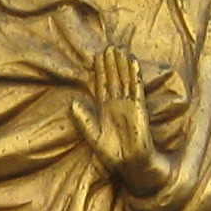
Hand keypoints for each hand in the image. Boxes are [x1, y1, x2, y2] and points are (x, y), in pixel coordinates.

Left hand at [67, 43, 169, 196]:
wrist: (129, 163)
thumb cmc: (111, 152)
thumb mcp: (91, 135)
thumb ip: (81, 119)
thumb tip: (71, 102)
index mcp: (104, 109)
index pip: (101, 85)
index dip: (99, 71)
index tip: (97, 56)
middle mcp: (116, 104)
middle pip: (113, 79)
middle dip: (111, 63)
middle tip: (109, 46)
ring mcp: (128, 104)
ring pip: (124, 80)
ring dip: (122, 65)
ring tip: (120, 49)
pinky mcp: (138, 107)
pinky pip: (136, 88)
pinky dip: (134, 75)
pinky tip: (132, 63)